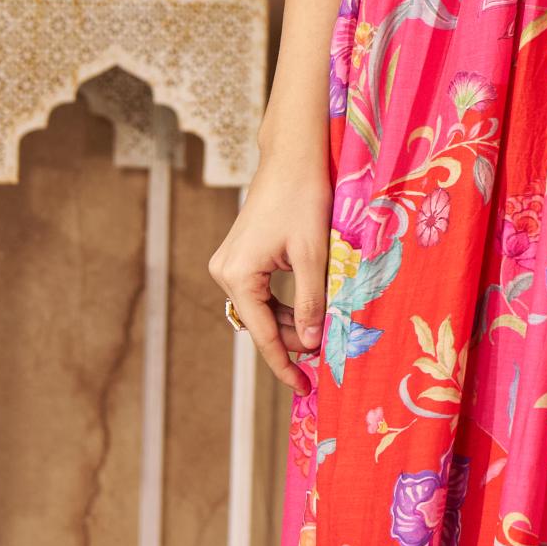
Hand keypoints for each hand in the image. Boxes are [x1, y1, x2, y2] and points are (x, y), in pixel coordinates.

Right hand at [210, 160, 329, 389]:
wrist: (292, 157)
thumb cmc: (304, 199)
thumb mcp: (313, 255)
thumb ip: (309, 302)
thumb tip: (310, 344)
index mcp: (237, 276)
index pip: (263, 334)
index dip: (284, 364)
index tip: (304, 388)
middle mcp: (224, 272)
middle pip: (260, 324)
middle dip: (291, 343)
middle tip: (321, 364)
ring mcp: (229, 264)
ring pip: (260, 309)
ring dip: (289, 324)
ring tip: (319, 340)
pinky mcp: (239, 256)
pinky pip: (260, 293)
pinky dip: (283, 305)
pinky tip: (307, 314)